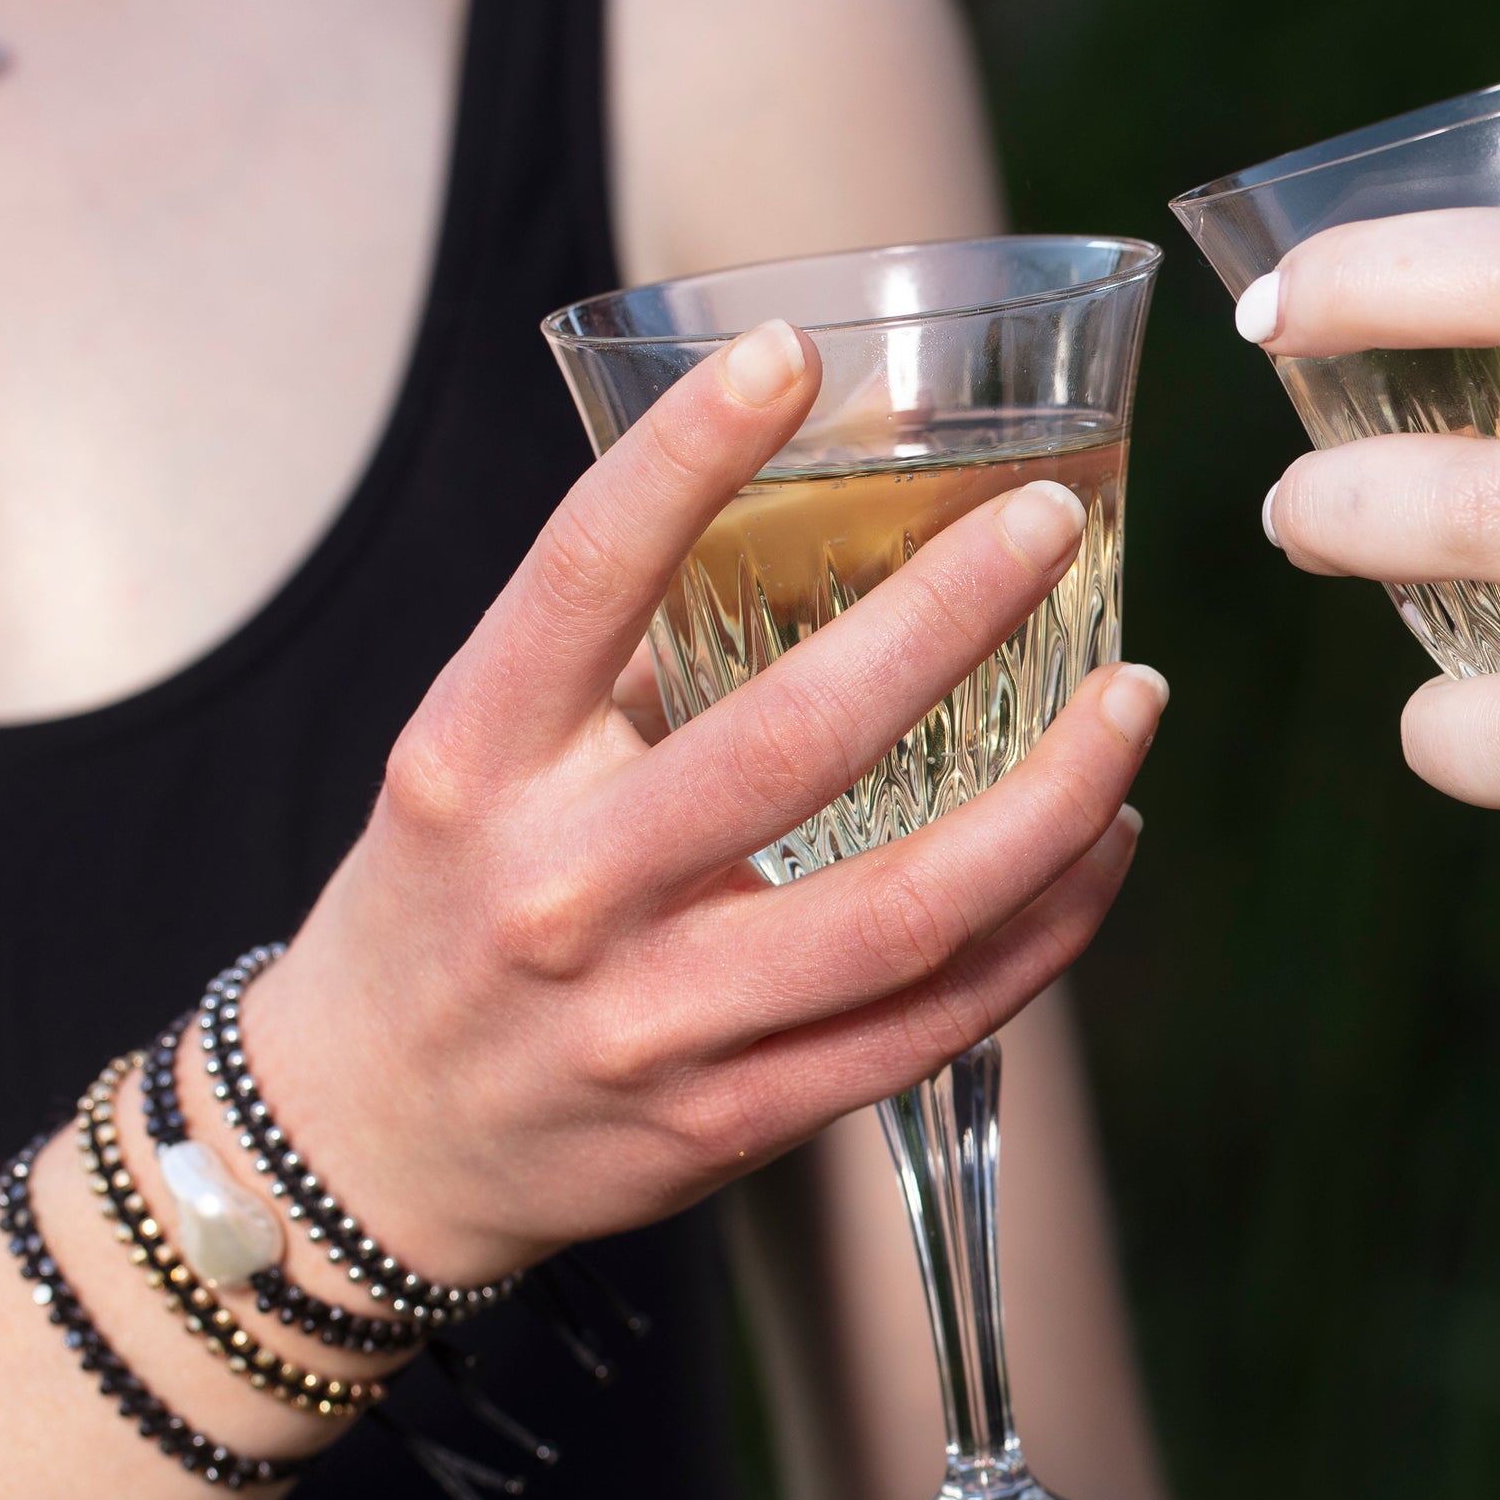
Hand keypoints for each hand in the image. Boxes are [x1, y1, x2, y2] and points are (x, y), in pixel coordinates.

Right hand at [246, 319, 1160, 1279]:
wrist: (368, 1146)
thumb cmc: (447, 910)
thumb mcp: (473, 764)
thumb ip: (616, 663)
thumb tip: (807, 504)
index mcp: (473, 763)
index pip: (581, 579)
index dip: (684, 454)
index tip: (790, 353)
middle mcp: (560, 890)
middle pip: (794, 741)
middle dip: (947, 618)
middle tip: (1044, 526)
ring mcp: (654, 1019)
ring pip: (906, 907)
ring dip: (1052, 799)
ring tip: (1130, 701)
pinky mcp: (731, 1119)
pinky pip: (930, 1020)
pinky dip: (1043, 929)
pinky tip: (1102, 846)